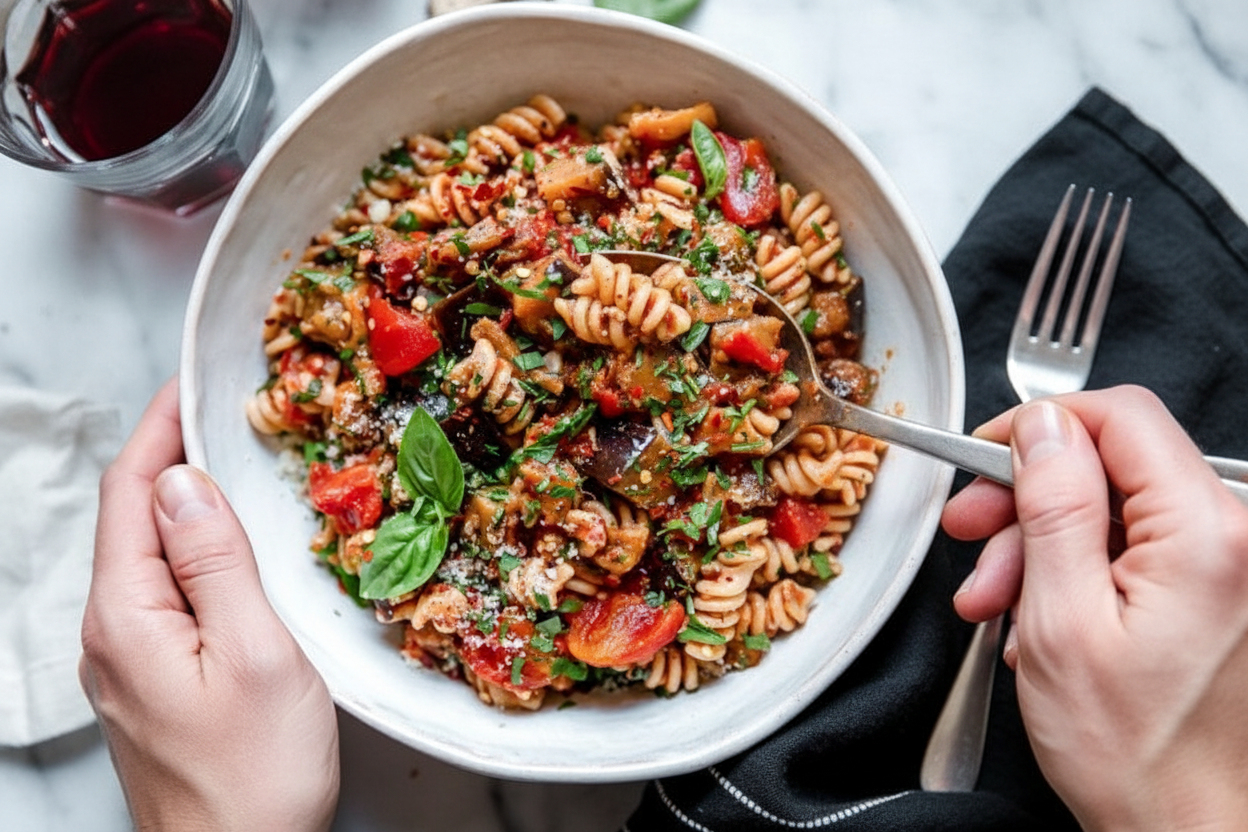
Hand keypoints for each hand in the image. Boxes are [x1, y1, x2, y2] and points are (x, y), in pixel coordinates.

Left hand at [80, 379, 339, 830]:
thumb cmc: (256, 772)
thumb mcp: (254, 653)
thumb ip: (216, 563)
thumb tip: (183, 481)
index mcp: (127, 617)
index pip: (130, 496)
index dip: (158, 430)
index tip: (190, 381)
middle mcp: (111, 636)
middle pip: (130, 522)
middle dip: (168, 458)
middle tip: (221, 413)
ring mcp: (127, 664)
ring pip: (146, 559)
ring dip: (182, 505)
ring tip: (230, 466)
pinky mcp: (152, 684)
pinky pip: (162, 595)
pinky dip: (191, 551)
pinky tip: (227, 549)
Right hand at [942, 385, 1247, 831]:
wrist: (1190, 828)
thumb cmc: (1134, 753)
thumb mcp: (1060, 621)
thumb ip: (1055, 507)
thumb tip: (1042, 429)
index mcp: (1206, 533)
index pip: (1121, 417)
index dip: (1039, 427)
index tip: (986, 456)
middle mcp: (1237, 535)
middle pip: (1114, 462)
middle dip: (1029, 496)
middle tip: (971, 534)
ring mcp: (1231, 563)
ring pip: (1115, 506)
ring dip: (1042, 543)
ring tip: (995, 602)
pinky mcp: (1217, 588)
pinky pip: (1136, 546)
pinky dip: (1077, 569)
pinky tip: (1038, 616)